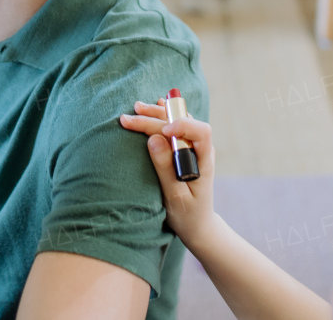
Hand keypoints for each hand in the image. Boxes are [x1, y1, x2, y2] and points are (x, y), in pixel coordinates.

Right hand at [119, 99, 216, 247]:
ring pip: (177, 121)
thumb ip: (165, 168)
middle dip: (154, 118)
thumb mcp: (175, 197)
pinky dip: (162, 117)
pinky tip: (155, 107)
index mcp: (204, 161)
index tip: (161, 131)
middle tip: (127, 119)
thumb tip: (154, 139)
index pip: (201, 132)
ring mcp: (193, 149)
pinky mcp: (185, 150)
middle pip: (181, 123)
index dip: (181, 125)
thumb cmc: (188, 215)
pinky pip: (175, 126)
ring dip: (156, 114)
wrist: (197, 225)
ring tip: (136, 109)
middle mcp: (201, 150)